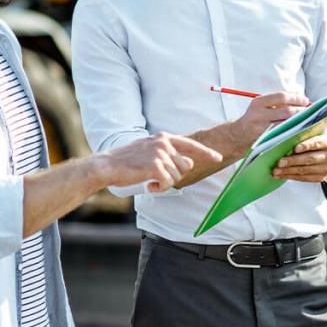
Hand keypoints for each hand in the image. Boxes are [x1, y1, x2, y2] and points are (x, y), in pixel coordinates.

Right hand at [96, 132, 221, 192]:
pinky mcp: (155, 166)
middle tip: (157, 177)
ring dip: (165, 183)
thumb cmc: (127, 161)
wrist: (108, 165)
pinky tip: (148, 185)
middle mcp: (164, 143)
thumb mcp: (150, 152)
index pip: (191, 145)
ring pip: (177, 176)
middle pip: (185, 166)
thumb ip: (170, 155)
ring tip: (149, 180)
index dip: (206, 152)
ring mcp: (160, 154)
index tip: (218, 157)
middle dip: (174, 175)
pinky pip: (168, 183)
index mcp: (163, 137)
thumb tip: (189, 162)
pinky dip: (159, 188)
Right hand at [235, 92, 309, 143]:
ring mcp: (261, 128)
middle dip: (301, 111)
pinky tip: (298, 130)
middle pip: (287, 111)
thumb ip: (277, 101)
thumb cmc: (254, 119)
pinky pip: (283, 134)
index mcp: (259, 102)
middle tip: (309, 112)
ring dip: (299, 122)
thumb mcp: (260, 106)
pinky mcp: (264, 139)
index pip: (282, 97)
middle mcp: (259, 114)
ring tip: (306, 120)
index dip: (296, 98)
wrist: (238, 136)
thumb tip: (298, 96)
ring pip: (287, 124)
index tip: (306, 100)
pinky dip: (293, 131)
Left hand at [272, 130, 326, 182]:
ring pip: (305, 171)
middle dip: (293, 161)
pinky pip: (304, 178)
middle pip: (309, 159)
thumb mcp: (321, 131)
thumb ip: (308, 128)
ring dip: (288, 171)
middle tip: (279, 162)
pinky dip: (291, 177)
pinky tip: (281, 175)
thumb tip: (290, 121)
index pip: (317, 143)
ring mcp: (326, 169)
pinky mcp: (321, 177)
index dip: (307, 145)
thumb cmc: (324, 140)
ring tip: (276, 171)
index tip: (295, 148)